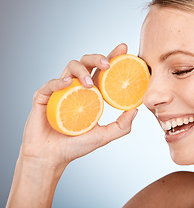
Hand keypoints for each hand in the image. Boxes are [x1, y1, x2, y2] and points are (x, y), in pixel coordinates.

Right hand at [21, 43, 136, 167]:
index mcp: (91, 93)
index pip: (102, 71)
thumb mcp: (104, 136)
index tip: (124, 49)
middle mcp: (76, 88)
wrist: (51, 158)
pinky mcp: (44, 97)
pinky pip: (50, 84)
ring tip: (88, 84)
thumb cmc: (76, 146)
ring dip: (81, 71)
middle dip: (97, 57)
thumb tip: (136, 110)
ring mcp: (60, 91)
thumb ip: (122, 126)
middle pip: (87, 62)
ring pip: (70, 67)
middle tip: (108, 64)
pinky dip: (58, 82)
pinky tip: (67, 84)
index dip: (112, 57)